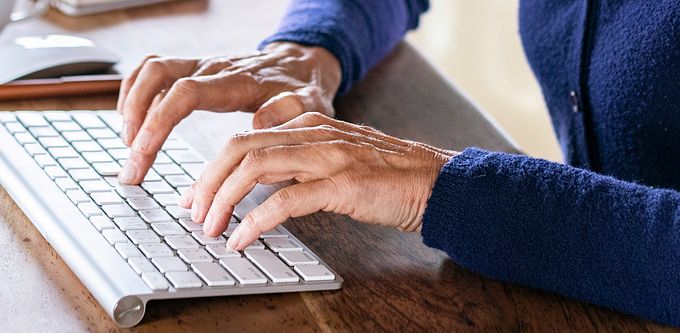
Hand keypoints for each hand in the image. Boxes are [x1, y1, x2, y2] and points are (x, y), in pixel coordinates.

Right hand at [117, 42, 342, 183]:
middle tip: (132, 162)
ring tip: (128, 145)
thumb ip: (288, 112)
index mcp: (236, 82)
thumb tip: (259, 124)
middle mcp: (212, 68)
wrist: (303, 63)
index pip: (185, 92)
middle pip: (157, 77)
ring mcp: (201, 65)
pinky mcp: (194, 68)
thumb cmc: (304, 89)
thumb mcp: (309, 105)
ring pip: (150, 70)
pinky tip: (133, 121)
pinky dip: (136, 93)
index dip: (159, 120)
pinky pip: (153, 70)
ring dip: (131, 105)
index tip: (142, 150)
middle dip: (136, 118)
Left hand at [178, 112, 457, 249]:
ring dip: (223, 200)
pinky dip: (254, 221)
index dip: (212, 168)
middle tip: (193, 212)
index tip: (196, 194)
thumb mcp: (336, 158)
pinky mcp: (340, 185)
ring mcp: (327, 157)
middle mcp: (313, 134)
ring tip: (211, 227)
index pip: (245, 139)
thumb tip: (258, 182)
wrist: (435, 182)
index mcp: (309, 125)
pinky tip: (243, 238)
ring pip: (253, 168)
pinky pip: (284, 200)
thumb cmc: (389, 176)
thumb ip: (299, 163)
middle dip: (207, 182)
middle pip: (238, 149)